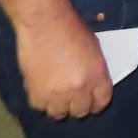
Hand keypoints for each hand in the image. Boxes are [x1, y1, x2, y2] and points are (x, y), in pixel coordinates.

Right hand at [0, 0, 112, 119]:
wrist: (44, 23)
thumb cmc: (71, 29)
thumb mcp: (94, 49)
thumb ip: (95, 70)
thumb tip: (92, 84)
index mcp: (96, 76)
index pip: (102, 103)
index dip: (96, 103)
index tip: (91, 101)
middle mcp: (78, 89)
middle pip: (80, 112)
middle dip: (77, 105)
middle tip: (71, 96)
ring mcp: (56, 94)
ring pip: (59, 114)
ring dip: (58, 106)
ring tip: (55, 94)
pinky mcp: (36, 93)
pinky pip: (40, 107)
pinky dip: (41, 100)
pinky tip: (42, 88)